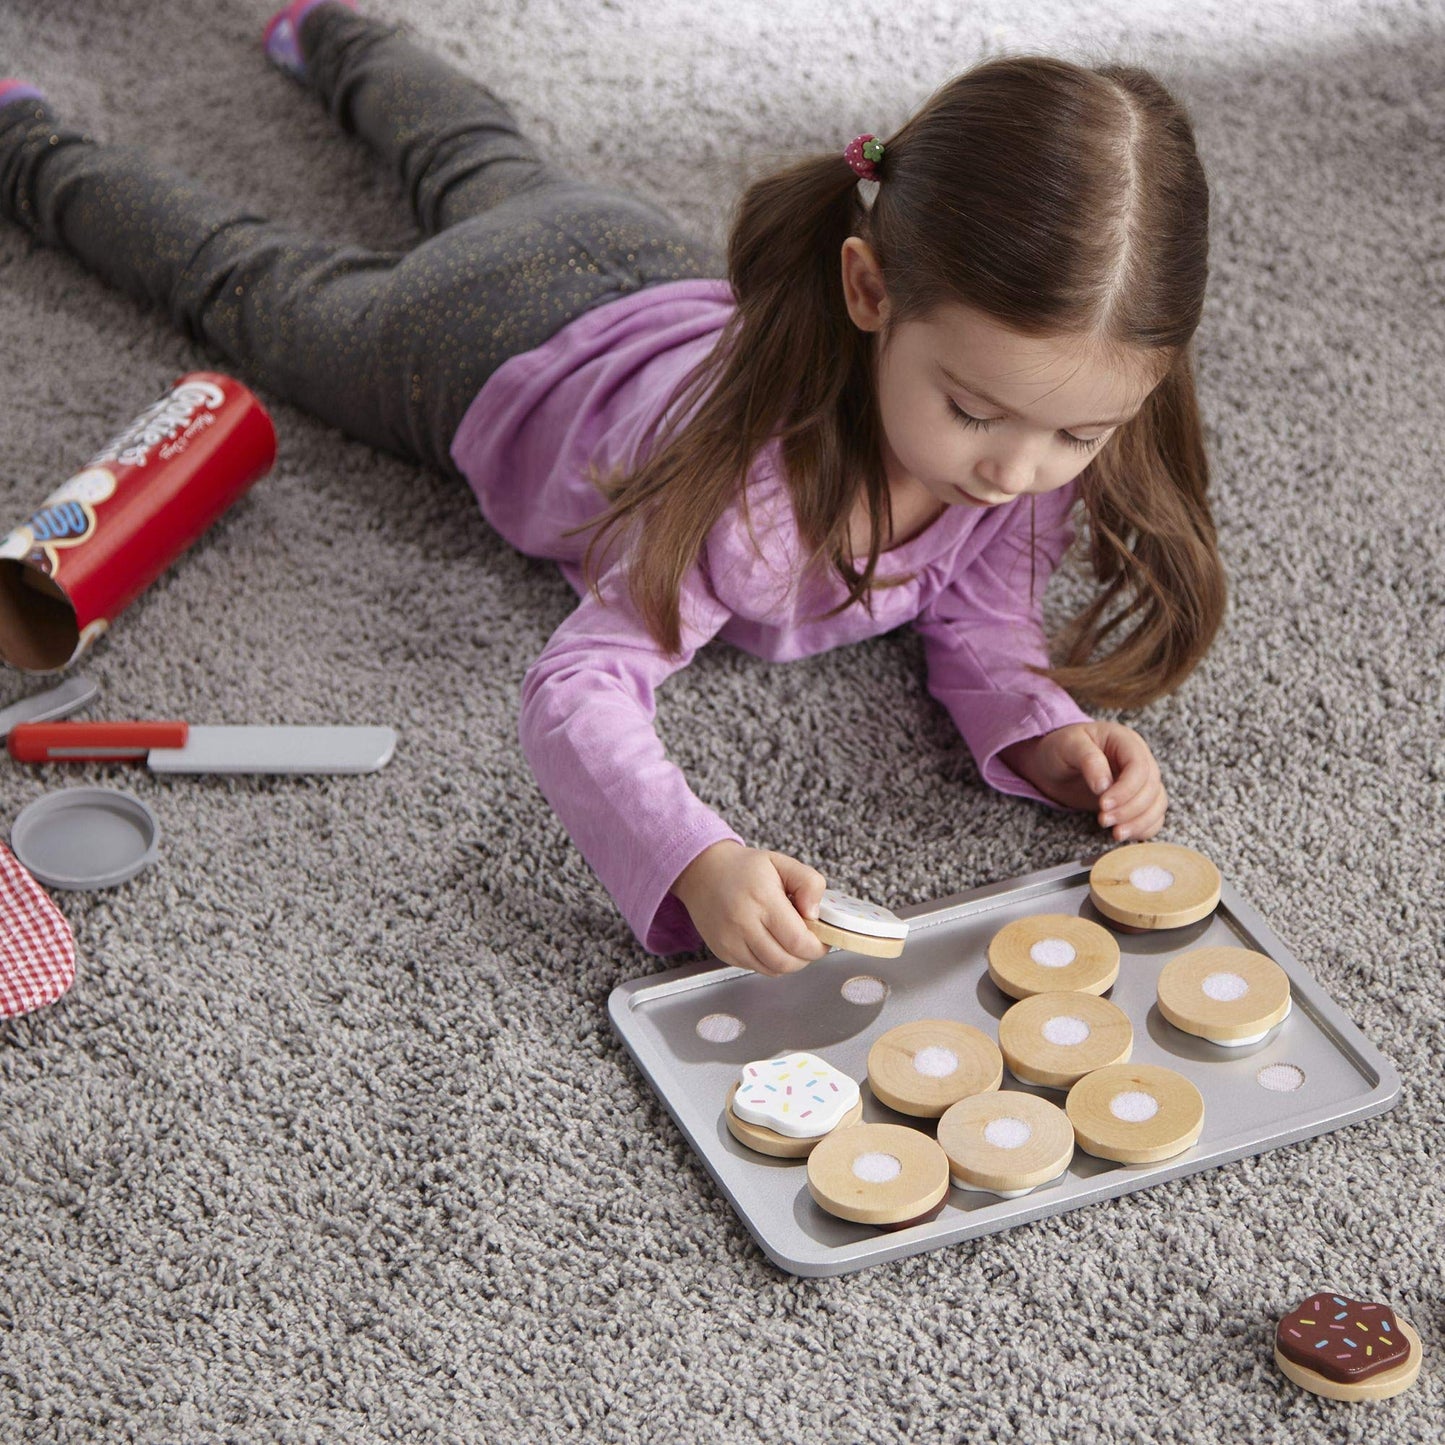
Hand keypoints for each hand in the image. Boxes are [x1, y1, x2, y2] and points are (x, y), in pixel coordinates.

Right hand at [670, 841, 830, 976]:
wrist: (702, 873)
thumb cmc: (744, 868)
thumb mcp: (782, 863)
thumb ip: (809, 882)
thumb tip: (815, 914)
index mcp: (762, 899)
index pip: (798, 941)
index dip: (818, 946)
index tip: (823, 938)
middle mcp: (743, 924)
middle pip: (787, 961)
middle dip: (807, 956)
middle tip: (810, 941)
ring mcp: (731, 942)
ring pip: (773, 970)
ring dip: (790, 961)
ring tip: (790, 941)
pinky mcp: (724, 953)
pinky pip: (757, 968)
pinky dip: (771, 962)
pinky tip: (771, 942)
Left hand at [999, 721, 1168, 842]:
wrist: (1052, 764)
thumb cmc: (1060, 748)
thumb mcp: (1069, 745)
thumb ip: (1089, 760)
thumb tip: (1105, 786)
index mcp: (1126, 741)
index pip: (1139, 767)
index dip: (1125, 789)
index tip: (1103, 804)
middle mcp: (1139, 760)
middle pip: (1151, 788)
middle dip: (1130, 809)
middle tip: (1103, 820)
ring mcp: (1140, 781)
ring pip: (1156, 804)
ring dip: (1139, 822)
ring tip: (1115, 833)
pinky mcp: (1136, 800)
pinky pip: (1153, 816)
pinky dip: (1143, 828)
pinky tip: (1124, 834)